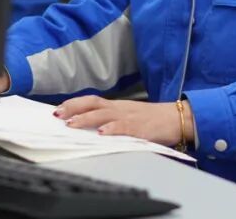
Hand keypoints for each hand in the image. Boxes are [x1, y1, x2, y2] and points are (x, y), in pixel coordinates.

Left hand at [54, 96, 192, 147]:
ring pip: (104, 114)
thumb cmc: (153, 120)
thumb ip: (112, 121)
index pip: (91, 101)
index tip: (57, 109)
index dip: (74, 104)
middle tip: (57, 115)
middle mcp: (120, 109)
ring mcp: (130, 117)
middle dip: (73, 108)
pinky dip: (112, 130)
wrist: (178, 118)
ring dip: (86, 119)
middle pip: (93, 104)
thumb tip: (91, 129)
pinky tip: (102, 133)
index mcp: (117, 106)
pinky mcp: (141, 128)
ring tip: (72, 124)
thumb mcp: (129, 117)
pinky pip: (124, 127)